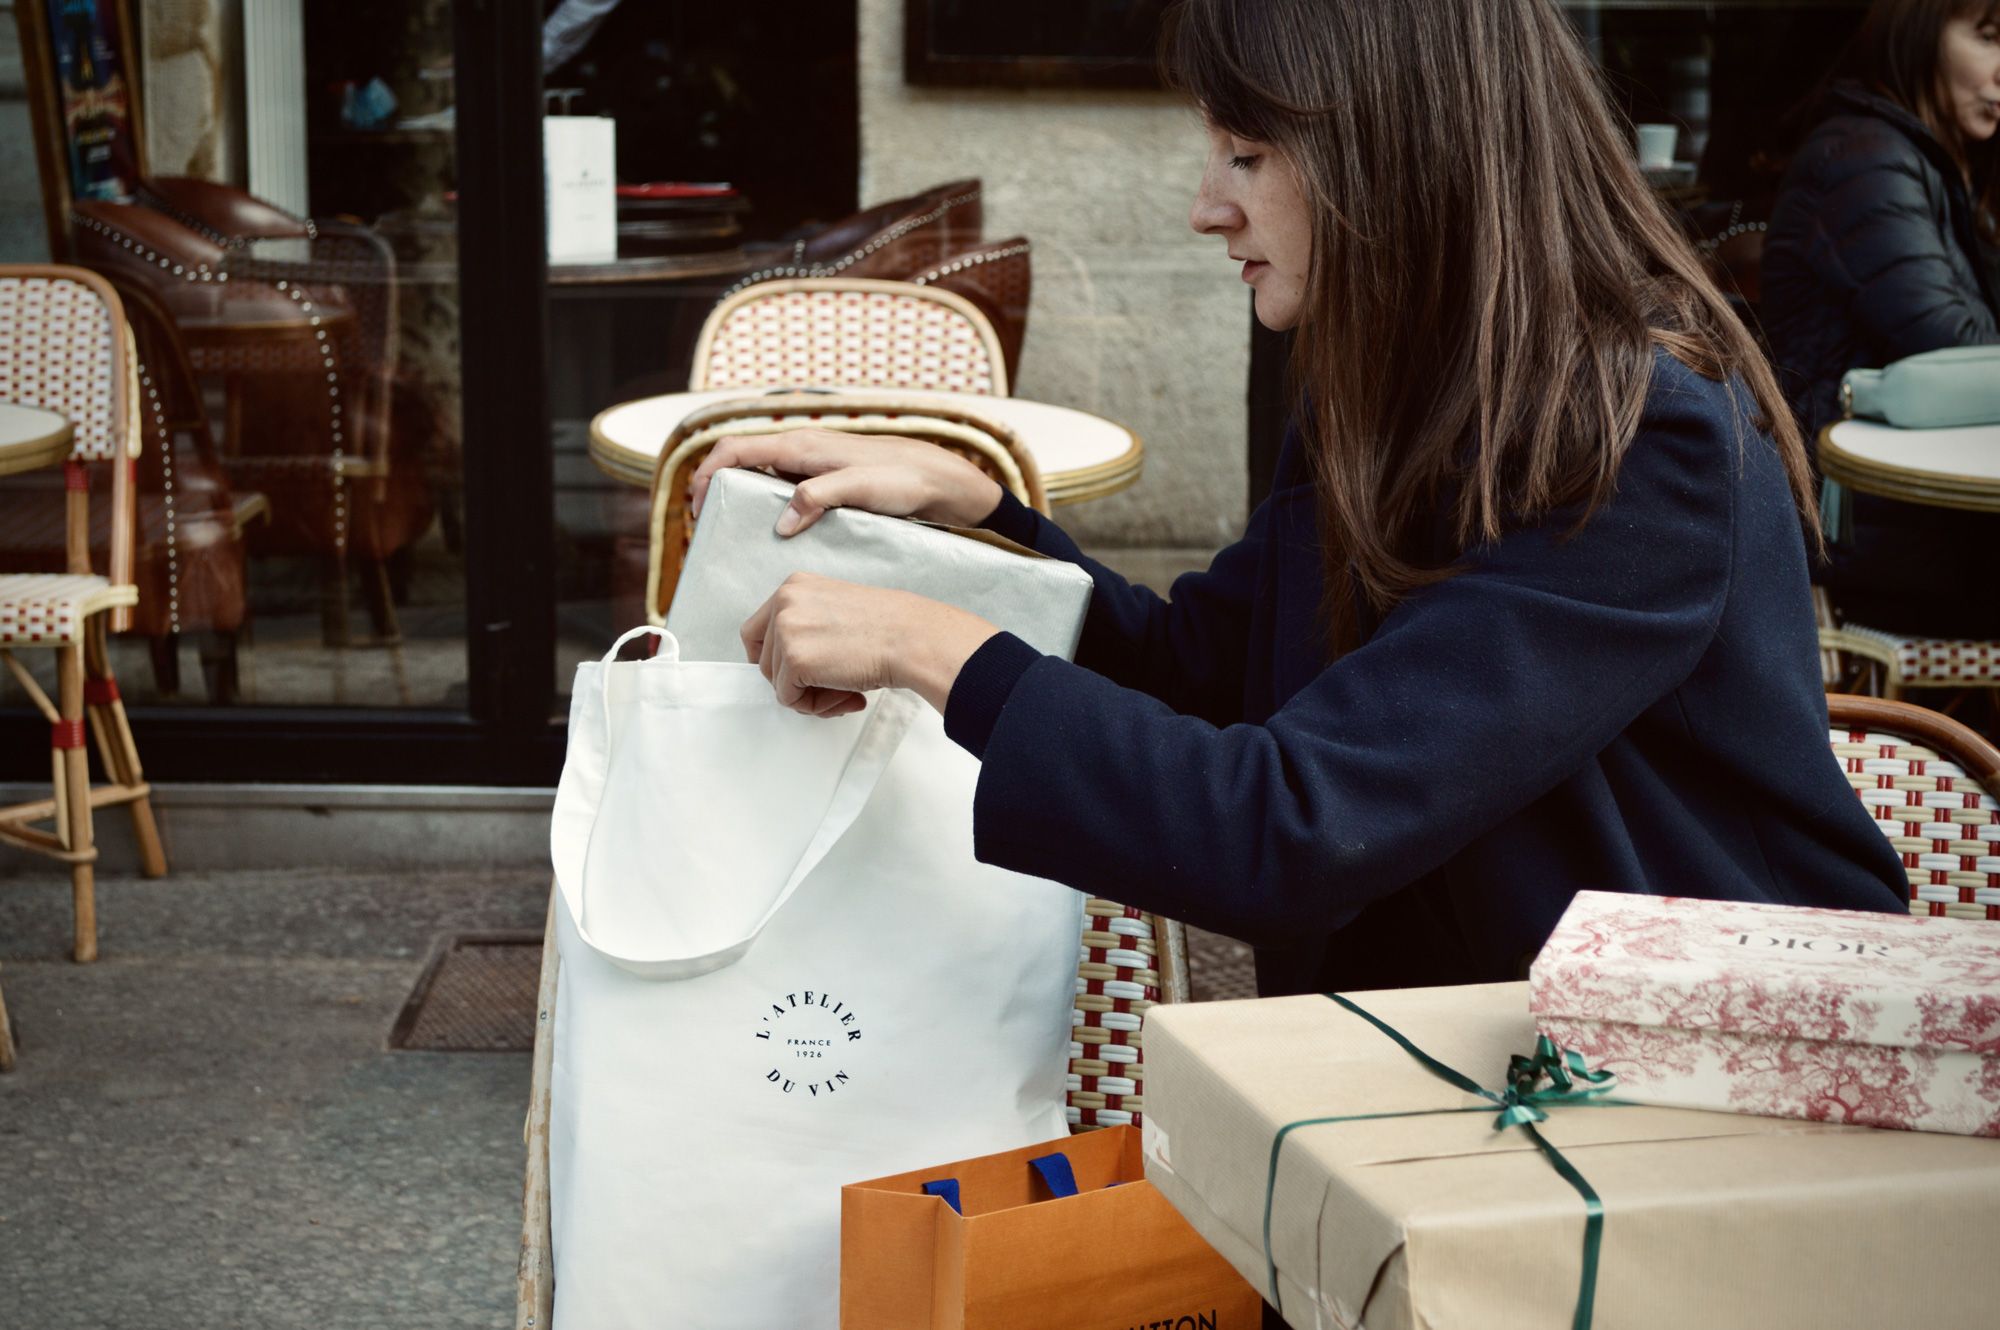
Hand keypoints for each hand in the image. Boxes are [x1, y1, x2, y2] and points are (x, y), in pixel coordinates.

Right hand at [688, 428, 1003, 535]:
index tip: (696, 503)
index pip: (737, 449)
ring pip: (763, 477)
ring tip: (735, 531)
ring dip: (743, 498)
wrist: (940, 480)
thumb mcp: (860, 489)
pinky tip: (775, 531)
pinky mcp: (827, 482)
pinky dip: (769, 506)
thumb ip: (819, 499)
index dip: (708, 472)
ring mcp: (814, 466)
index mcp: (802, 446)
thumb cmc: (904, 478)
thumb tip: (782, 522)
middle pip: (743, 462)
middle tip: (709, 523)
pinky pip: (785, 490)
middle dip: (718, 488)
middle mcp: (803, 451)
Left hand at [740, 573, 999, 716]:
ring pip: (776, 683)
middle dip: (797, 682)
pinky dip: (815, 706)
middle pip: (764, 661)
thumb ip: (807, 627)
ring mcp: (785, 630)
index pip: (755, 632)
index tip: (797, 674)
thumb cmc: (889, 628)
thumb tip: (789, 667)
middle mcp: (783, 603)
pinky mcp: (794, 660)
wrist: (912, 638)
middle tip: (836, 688)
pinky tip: (848, 695)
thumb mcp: (836, 610)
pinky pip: (788, 699)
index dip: (773, 659)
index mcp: (794, 586)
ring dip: (809, 696)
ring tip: (846, 692)